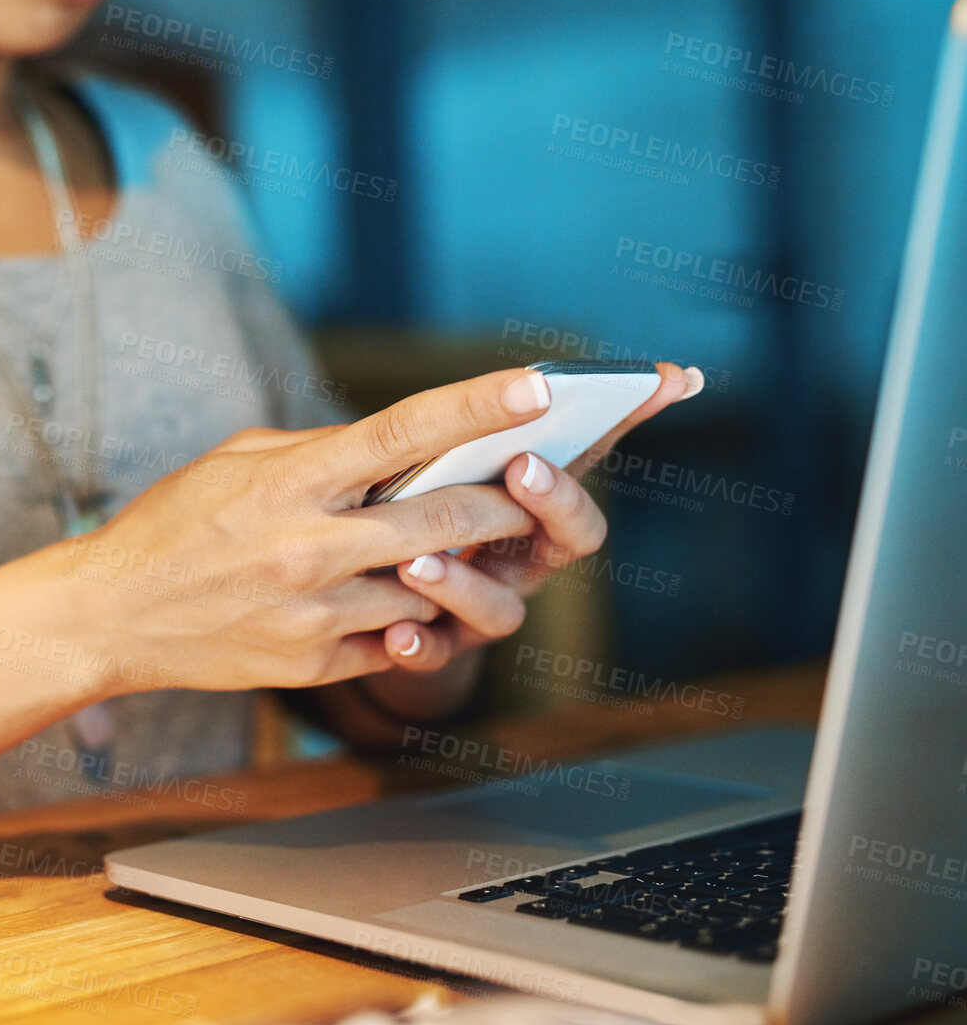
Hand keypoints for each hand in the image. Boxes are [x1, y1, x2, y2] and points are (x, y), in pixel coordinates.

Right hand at [36, 368, 566, 696]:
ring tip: (452, 552)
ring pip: (435, 590)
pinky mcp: (313, 663)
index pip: (404, 432)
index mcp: (292, 480)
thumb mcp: (240, 460)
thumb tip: (403, 446)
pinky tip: (394, 601)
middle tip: (528, 491)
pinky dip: (411, 620)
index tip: (540, 385)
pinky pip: (398, 643)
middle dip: (504, 505)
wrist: (111, 614)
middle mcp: (309, 545)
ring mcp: (314, 611)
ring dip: (457, 569)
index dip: (479, 406)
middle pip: (448, 518)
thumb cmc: (176, 522)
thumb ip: (322, 451)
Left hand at [366, 362, 702, 689]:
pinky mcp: (434, 648)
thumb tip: (499, 370)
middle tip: (523, 466)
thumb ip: (456, 421)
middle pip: (573, 536)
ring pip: (502, 607)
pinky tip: (396, 632)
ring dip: (464, 584)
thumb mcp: (423, 457)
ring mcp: (484, 607)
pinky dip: (419, 645)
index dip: (629, 416)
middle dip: (557, 500)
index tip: (663, 379)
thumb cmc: (404, 508)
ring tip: (417, 561)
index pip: (590, 452)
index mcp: (528, 498)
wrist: (360, 606)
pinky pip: (434, 653)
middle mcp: (523, 556)